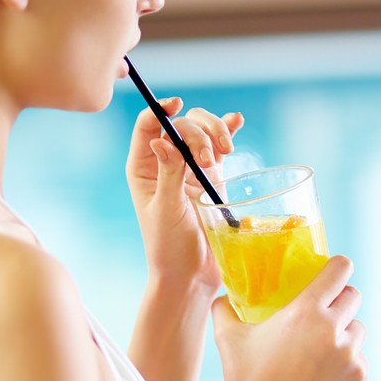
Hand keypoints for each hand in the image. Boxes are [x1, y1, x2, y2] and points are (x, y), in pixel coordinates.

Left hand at [126, 98, 244, 293]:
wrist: (190, 276)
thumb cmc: (168, 248)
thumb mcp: (166, 210)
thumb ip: (168, 174)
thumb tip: (162, 141)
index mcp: (143, 168)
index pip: (148, 126)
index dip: (161, 110)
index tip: (177, 105)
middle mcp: (165, 164)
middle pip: (181, 125)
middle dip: (198, 132)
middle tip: (210, 158)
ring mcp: (190, 169)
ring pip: (202, 133)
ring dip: (216, 134)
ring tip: (227, 152)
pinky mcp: (212, 178)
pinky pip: (220, 149)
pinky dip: (228, 133)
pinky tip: (237, 121)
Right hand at [212, 256, 367, 380]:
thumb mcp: (229, 341)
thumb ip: (224, 310)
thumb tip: (223, 298)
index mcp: (305, 311)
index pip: (340, 269)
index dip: (338, 267)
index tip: (332, 273)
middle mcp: (333, 328)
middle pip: (353, 296)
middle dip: (340, 301)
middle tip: (323, 313)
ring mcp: (350, 354)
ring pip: (358, 329)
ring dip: (344, 333)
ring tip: (321, 349)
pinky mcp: (358, 377)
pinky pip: (359, 358)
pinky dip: (346, 363)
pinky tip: (323, 375)